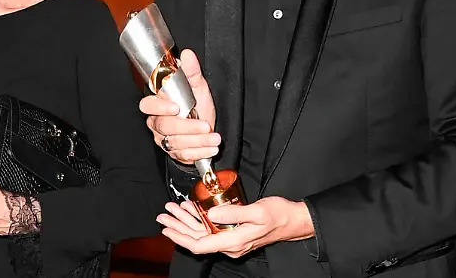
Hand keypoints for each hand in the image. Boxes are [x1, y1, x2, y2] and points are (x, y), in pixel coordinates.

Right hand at [138, 49, 220, 164]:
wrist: (206, 129)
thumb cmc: (197, 105)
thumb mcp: (198, 88)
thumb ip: (191, 72)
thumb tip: (187, 54)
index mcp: (159, 104)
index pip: (147, 105)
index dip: (159, 107)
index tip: (176, 107)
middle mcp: (157, 122)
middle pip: (164, 126)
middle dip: (187, 127)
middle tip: (205, 125)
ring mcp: (164, 139)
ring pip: (175, 142)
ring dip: (197, 141)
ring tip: (215, 138)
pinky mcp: (173, 153)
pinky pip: (182, 155)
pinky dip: (199, 152)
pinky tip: (211, 148)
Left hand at [157, 197, 314, 256]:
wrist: (293, 220)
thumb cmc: (278, 215)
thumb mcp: (256, 212)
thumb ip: (233, 213)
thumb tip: (211, 213)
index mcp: (233, 242)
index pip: (200, 245)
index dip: (181, 238)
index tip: (167, 228)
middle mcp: (230, 244)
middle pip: (197, 239)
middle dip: (178, 227)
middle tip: (163, 215)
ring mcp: (231, 240)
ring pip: (201, 233)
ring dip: (185, 222)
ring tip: (170, 210)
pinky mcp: (233, 233)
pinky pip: (210, 229)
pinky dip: (198, 219)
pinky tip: (190, 209)